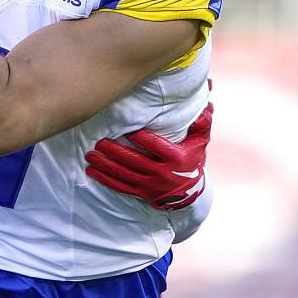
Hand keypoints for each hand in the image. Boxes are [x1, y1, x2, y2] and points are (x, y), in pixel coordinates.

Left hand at [84, 103, 212, 210]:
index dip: (141, 138)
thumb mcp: (200, 142)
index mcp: (175, 158)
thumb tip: (206, 103)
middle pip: (134, 161)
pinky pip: (120, 186)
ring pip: (124, 174)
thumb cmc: (192, 161)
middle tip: (99, 141)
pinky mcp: (141, 193)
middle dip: (115, 151)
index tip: (128, 130)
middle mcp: (162, 173)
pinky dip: (104, 179)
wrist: (189, 194)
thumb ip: (202, 123)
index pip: (156, 146)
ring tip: (91, 154)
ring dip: (105, 165)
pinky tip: (92, 171)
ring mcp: (150, 185)